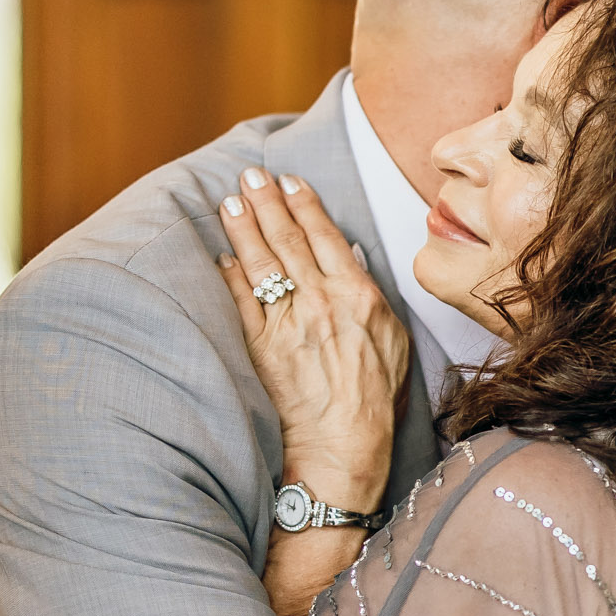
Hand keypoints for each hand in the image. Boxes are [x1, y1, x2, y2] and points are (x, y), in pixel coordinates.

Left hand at [218, 166, 411, 514]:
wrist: (345, 441)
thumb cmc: (376, 393)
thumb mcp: (393, 338)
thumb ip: (371, 293)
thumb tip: (351, 255)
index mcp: (357, 295)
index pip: (324, 236)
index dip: (304, 205)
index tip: (289, 180)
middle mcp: (321, 302)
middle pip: (287, 240)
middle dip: (267, 202)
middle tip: (250, 174)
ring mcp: (289, 324)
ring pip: (262, 264)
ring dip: (244, 229)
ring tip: (230, 202)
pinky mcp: (263, 347)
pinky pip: (243, 304)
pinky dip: (231, 277)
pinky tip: (222, 256)